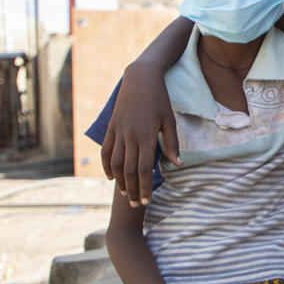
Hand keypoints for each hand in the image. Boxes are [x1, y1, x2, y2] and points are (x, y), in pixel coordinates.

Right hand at [101, 61, 179, 205]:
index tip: (147, 200)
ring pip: (115, 163)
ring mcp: (118, 132)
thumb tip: (177, 164)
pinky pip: (105, 150)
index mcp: (147, 136)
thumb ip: (172, 143)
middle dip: (133, 190)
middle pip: (128, 171)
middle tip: (137, 204)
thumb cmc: (160, 99)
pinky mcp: (111, 127)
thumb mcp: (169, 120)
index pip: (144, 169)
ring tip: (125, 194)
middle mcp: (130, 136)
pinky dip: (106, 166)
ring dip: (119, 181)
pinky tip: (111, 177)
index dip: (144, 187)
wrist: (140, 78)